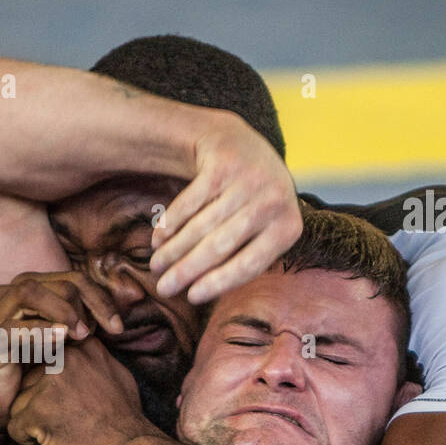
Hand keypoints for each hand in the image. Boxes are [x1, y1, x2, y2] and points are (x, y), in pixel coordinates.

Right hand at [0, 272, 122, 433]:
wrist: (2, 407)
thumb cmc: (35, 372)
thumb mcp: (65, 340)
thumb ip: (85, 321)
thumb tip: (124, 307)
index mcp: (26, 289)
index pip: (73, 279)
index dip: (100, 298)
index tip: (118, 328)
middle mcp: (5, 295)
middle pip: (56, 282)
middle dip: (84, 305)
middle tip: (96, 334)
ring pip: (29, 292)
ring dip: (62, 311)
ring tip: (81, 334)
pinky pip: (13, 326)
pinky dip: (41, 330)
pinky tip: (62, 341)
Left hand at [6, 337, 163, 444]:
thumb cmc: (125, 417)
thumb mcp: (117, 375)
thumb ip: (94, 357)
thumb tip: (82, 347)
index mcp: (81, 348)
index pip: (47, 359)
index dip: (51, 384)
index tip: (64, 400)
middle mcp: (62, 360)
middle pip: (30, 380)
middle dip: (38, 402)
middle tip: (61, 420)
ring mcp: (48, 385)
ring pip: (19, 402)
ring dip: (31, 420)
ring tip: (56, 432)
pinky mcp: (36, 411)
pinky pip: (14, 425)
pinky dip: (26, 438)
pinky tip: (47, 442)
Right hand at [149, 114, 302, 303]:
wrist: (240, 146)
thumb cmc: (251, 203)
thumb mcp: (263, 228)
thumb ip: (247, 257)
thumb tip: (205, 293)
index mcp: (289, 227)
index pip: (249, 264)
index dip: (217, 283)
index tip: (191, 298)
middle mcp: (273, 202)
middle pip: (220, 246)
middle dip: (187, 270)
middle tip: (164, 288)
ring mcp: (248, 181)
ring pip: (201, 226)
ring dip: (173, 250)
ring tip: (156, 266)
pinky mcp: (222, 165)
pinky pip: (189, 202)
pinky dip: (170, 224)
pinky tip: (157, 240)